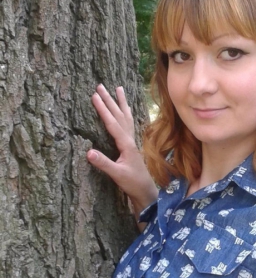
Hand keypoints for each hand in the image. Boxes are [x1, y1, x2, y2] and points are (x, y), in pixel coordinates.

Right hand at [87, 84, 156, 213]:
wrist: (145, 191)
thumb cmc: (132, 183)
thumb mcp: (117, 175)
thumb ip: (103, 163)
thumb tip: (88, 152)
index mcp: (126, 144)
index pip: (112, 123)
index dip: (103, 109)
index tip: (94, 96)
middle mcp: (129, 140)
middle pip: (119, 115)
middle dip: (109, 100)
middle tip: (100, 86)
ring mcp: (131, 141)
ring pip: (125, 117)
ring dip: (120, 102)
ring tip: (118, 88)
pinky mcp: (130, 145)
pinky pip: (128, 124)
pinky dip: (125, 113)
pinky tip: (124, 109)